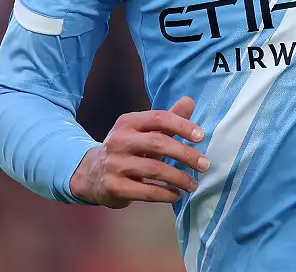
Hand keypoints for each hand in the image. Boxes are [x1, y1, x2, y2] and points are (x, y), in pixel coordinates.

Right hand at [69, 95, 209, 207]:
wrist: (91, 173)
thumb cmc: (127, 149)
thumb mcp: (143, 131)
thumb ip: (167, 119)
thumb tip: (189, 101)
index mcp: (128, 122)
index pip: (159, 118)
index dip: (182, 125)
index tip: (200, 137)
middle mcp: (119, 140)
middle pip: (158, 143)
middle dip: (186, 154)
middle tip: (204, 165)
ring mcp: (115, 164)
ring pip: (155, 170)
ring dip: (179, 178)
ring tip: (193, 184)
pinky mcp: (114, 187)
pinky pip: (146, 192)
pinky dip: (165, 194)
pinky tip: (176, 195)